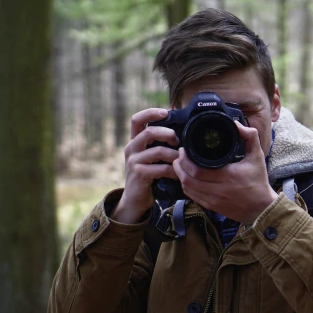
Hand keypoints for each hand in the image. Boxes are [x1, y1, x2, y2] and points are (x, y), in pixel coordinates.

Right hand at [113, 108, 179, 223]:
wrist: (135, 200)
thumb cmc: (148, 176)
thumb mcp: (151, 157)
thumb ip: (159, 144)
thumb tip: (179, 129)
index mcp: (134, 141)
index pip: (137, 119)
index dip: (151, 112)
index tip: (166, 112)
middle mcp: (131, 148)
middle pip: (149, 132)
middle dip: (168, 134)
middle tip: (178, 142)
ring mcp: (133, 161)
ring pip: (158, 151)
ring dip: (174, 155)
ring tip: (181, 162)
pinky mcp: (139, 174)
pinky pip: (160, 168)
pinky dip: (172, 171)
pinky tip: (177, 175)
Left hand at [172, 121, 277, 223]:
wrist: (261, 207)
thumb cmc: (258, 181)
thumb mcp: (257, 156)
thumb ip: (250, 137)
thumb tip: (236, 124)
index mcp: (228, 176)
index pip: (197, 170)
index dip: (185, 159)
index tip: (183, 149)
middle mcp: (218, 190)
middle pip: (188, 179)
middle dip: (179, 166)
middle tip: (179, 155)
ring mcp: (213, 200)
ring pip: (188, 188)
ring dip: (180, 176)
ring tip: (179, 165)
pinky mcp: (211, 207)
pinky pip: (192, 197)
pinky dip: (186, 186)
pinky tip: (186, 178)